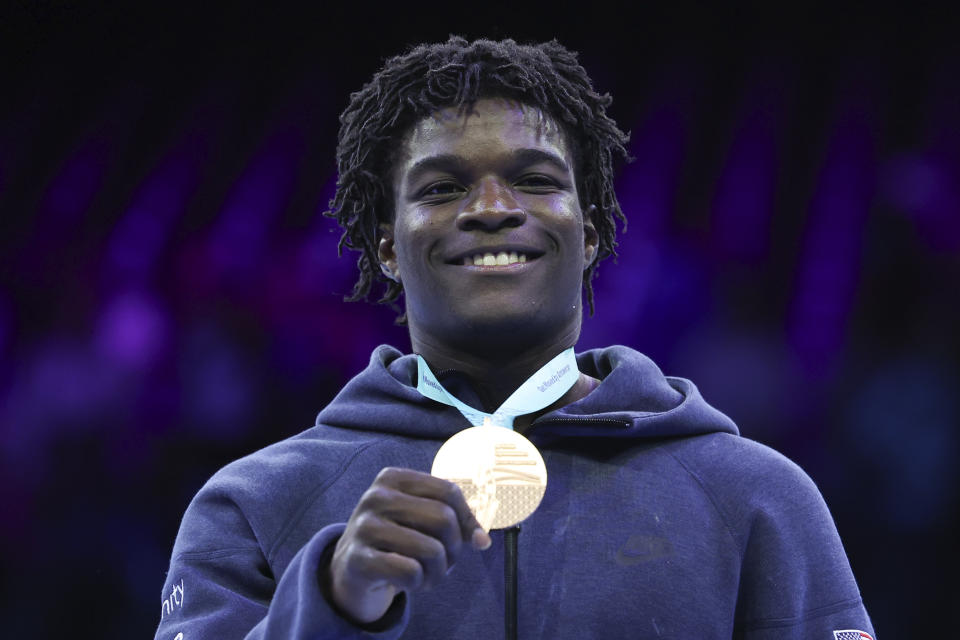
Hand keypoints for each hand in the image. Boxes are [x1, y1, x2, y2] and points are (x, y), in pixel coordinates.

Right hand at [326, 467, 491, 623]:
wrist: (350, 570)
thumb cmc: (397, 540)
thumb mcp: (421, 520)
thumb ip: (456, 522)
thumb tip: (482, 540)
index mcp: (393, 479)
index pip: (449, 491)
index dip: (467, 519)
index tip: (467, 539)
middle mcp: (376, 497)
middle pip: (443, 519)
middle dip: (454, 549)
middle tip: (445, 562)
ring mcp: (364, 527)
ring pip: (431, 550)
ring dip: (438, 572)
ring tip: (427, 574)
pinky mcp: (358, 559)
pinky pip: (410, 572)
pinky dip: (418, 583)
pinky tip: (407, 582)